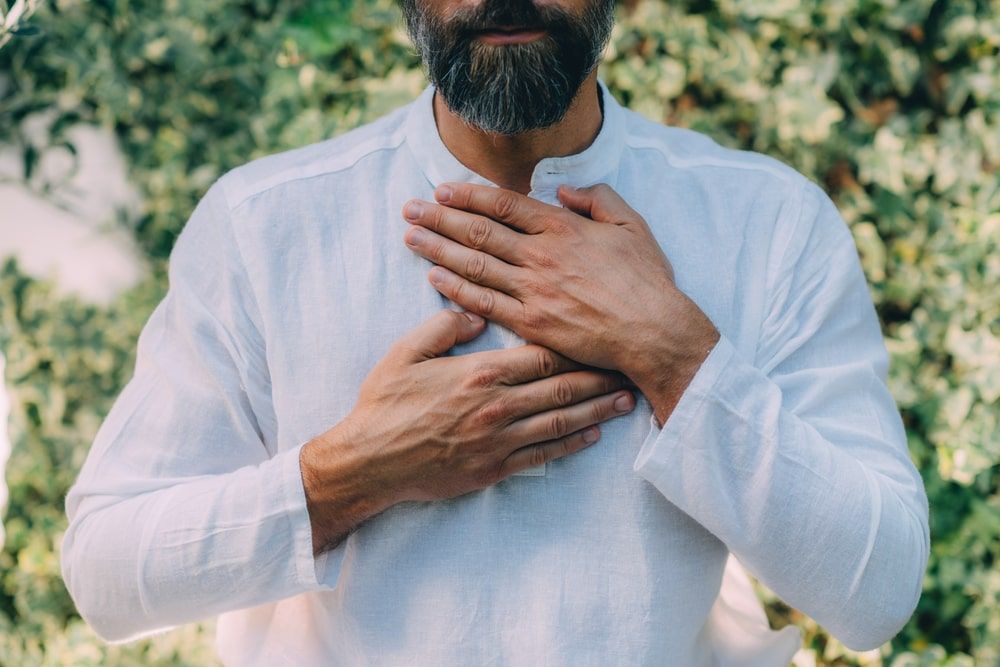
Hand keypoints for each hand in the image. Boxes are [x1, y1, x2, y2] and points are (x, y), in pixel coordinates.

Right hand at [300, 309, 635, 552]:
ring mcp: (498, 441)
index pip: (541, 355)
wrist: (368, 462)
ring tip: (626, 401)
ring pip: (560, 422)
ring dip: (597, 411)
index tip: (599, 336)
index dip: (575, 346)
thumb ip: (442, 326)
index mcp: (479, 373)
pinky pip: (542, 455)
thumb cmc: (384, 403)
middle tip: (630, 367)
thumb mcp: (405, 353)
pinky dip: (571, 445)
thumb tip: (477, 313)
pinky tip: (593, 435)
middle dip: (599, 377)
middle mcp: (497, 406)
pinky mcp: (493, 468)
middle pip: (561, 388)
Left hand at [400, 182, 718, 421]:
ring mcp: (533, 291)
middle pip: (479, 231)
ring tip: (411, 236)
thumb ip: (597, 199)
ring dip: (438, 248)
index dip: (468, 195)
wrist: (654, 332)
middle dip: (440, 218)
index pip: (504, 204)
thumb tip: (562, 191)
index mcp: (563, 228)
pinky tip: (435, 277)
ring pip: (475, 264)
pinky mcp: (531, 324)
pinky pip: (484, 303)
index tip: (442, 189)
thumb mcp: (631, 225)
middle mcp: (541, 256)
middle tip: (409, 208)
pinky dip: (456, 289)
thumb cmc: (646, 280)